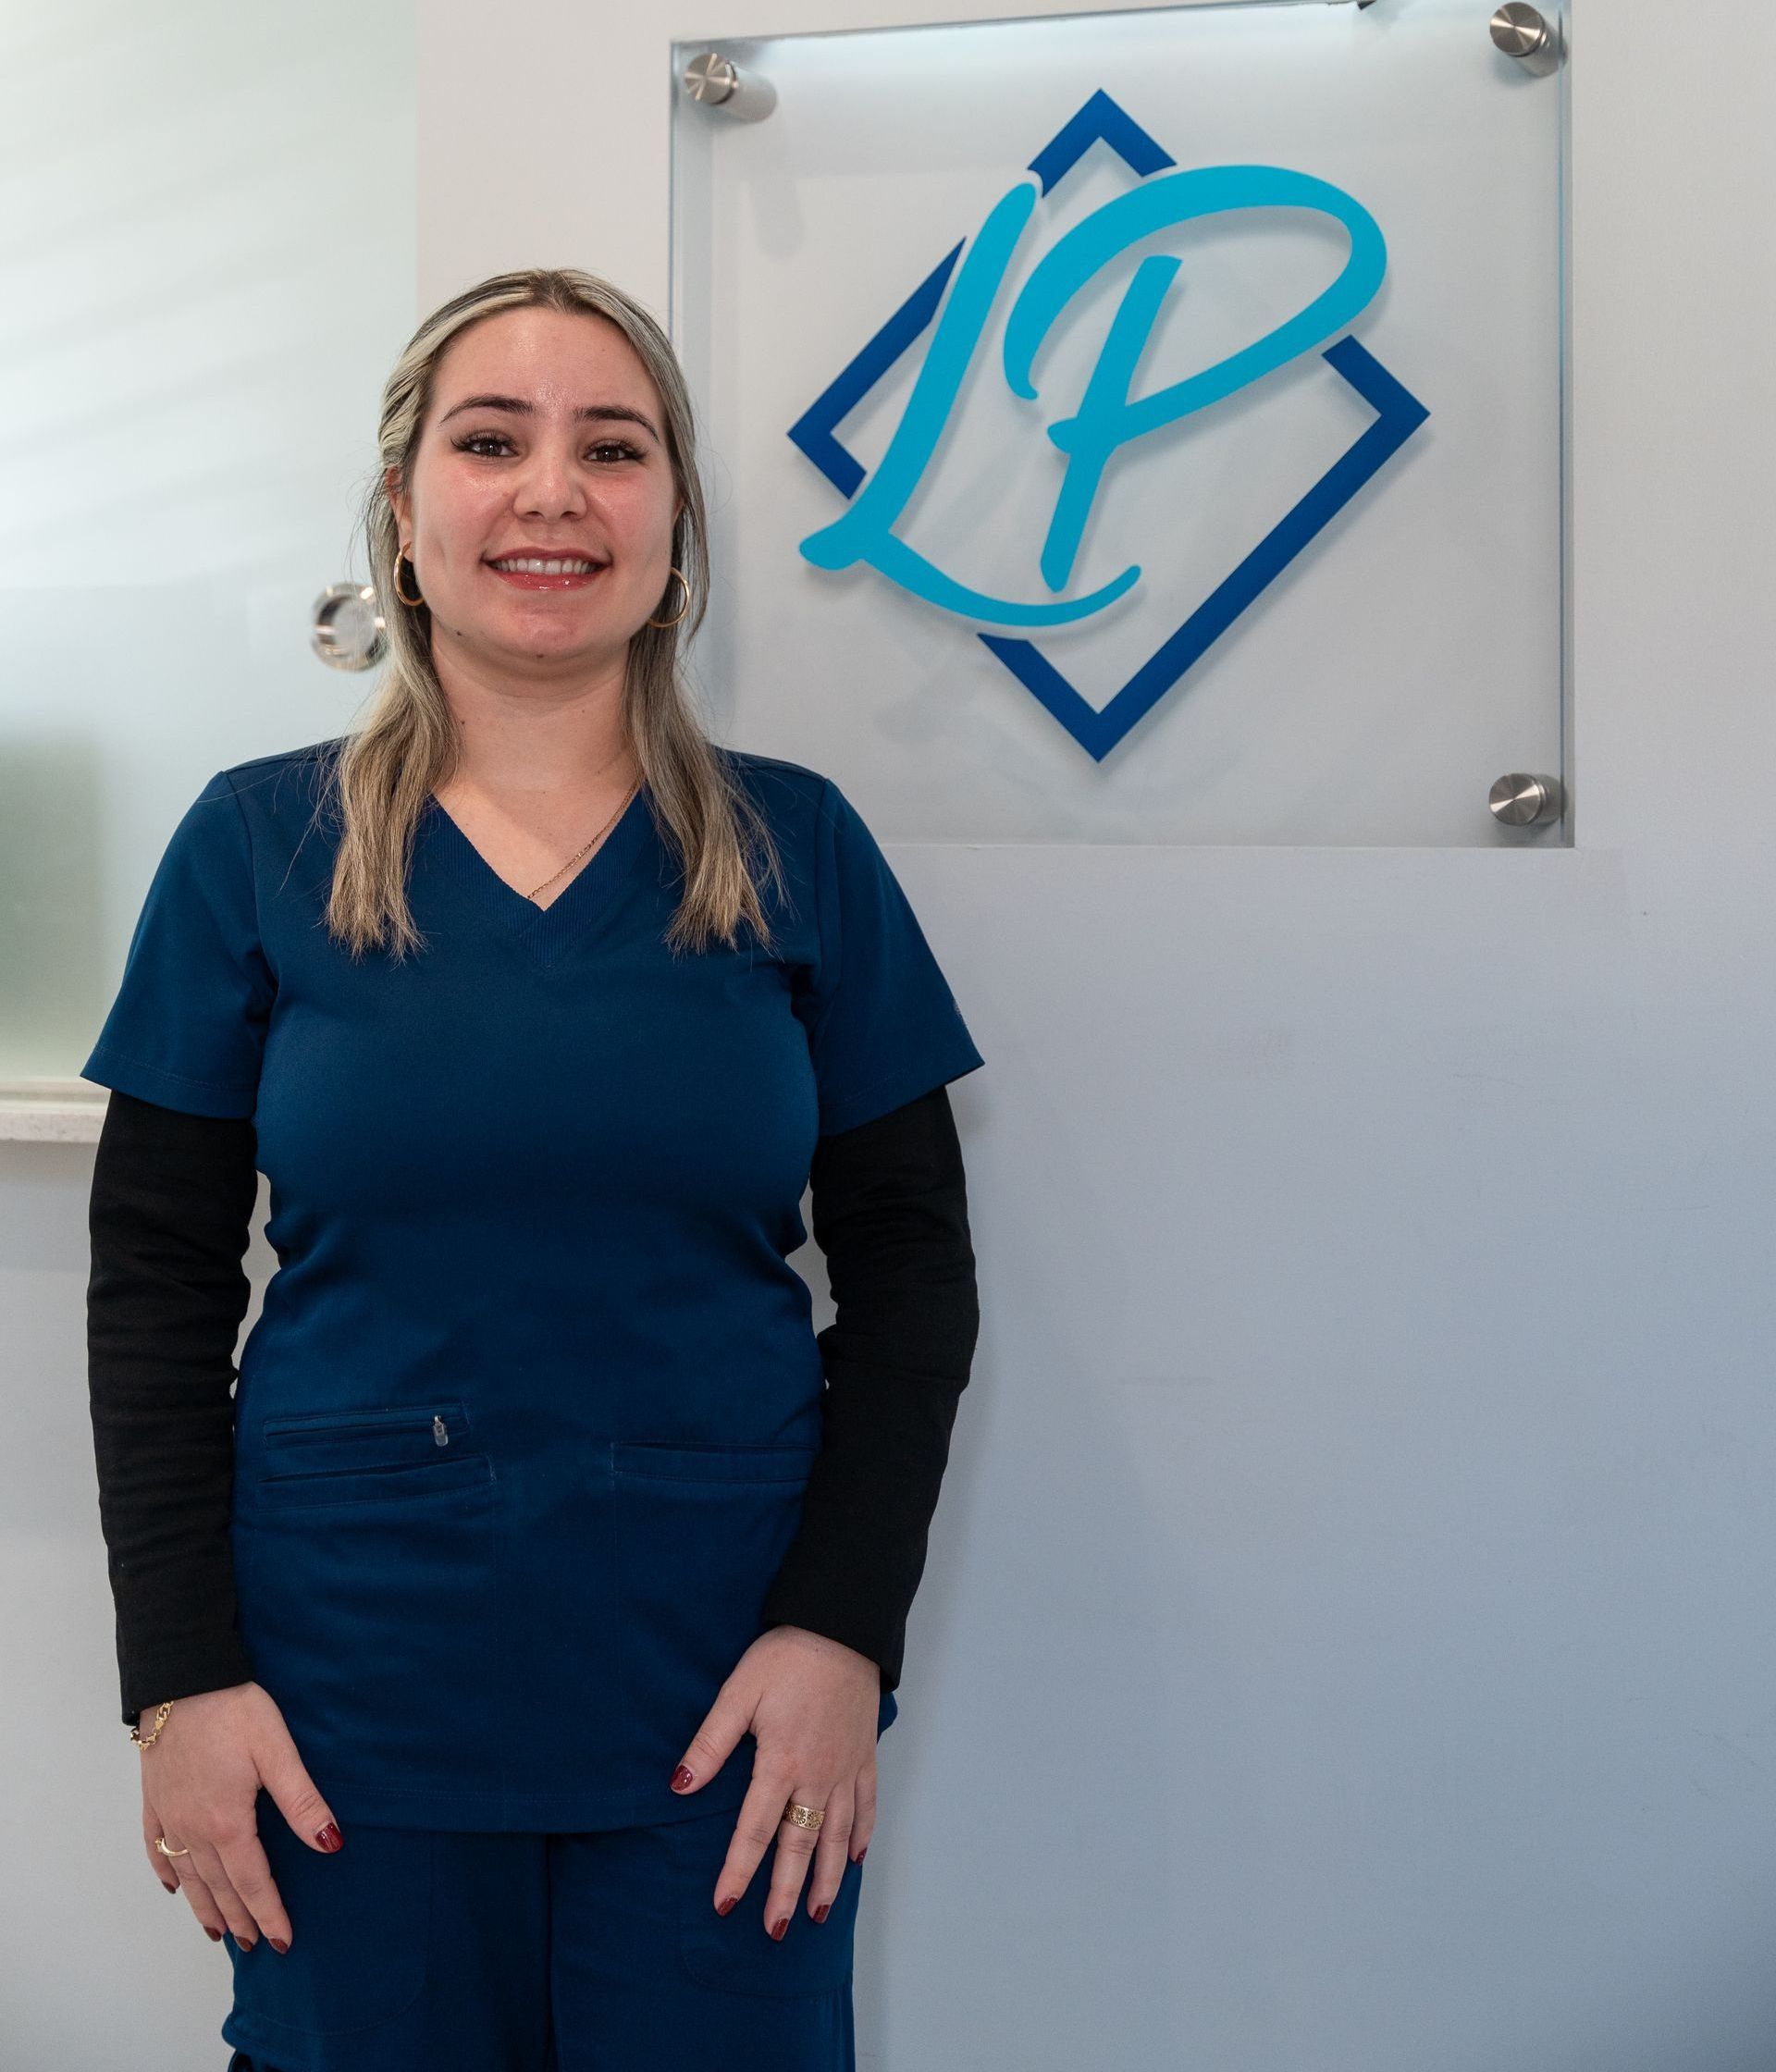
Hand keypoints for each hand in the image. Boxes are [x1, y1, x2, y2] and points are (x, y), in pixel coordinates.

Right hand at [137, 1682, 343, 1953]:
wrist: (182, 1679)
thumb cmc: (233, 1710)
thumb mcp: (277, 1751)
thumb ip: (302, 1802)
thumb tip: (330, 1845)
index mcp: (228, 1822)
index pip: (253, 1881)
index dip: (270, 1912)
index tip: (283, 1941)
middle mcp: (193, 1829)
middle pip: (220, 1886)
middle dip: (241, 1918)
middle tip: (256, 1945)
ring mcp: (169, 1816)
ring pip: (188, 1876)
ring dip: (205, 1906)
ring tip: (219, 1932)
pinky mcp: (154, 1800)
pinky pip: (157, 1848)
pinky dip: (167, 1872)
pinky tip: (174, 1886)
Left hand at [666, 1625, 879, 1936]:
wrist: (841, 1627)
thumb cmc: (785, 1658)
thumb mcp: (738, 1693)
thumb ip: (710, 1743)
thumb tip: (679, 1786)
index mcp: (780, 1764)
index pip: (755, 1831)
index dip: (738, 1871)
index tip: (724, 1905)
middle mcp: (816, 1777)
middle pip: (800, 1846)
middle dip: (785, 1892)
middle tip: (775, 1931)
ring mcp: (845, 1769)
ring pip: (837, 1837)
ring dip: (826, 1878)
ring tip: (816, 1913)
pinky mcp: (864, 1756)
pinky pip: (866, 1806)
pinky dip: (861, 1836)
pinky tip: (855, 1859)